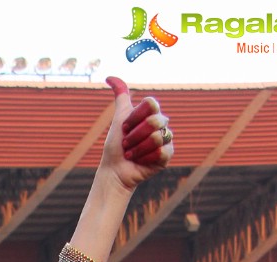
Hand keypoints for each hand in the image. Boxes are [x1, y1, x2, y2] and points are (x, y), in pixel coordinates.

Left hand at [100, 77, 173, 192]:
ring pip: (157, 138)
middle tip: (126, 144)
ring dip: (138, 149)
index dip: (135, 117)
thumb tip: (109, 76)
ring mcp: (166, 139)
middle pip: (154, 121)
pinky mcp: (167, 156)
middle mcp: (161, 124)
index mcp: (151, 113)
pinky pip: (161, 152)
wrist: (115, 170)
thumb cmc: (115, 146)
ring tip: (131, 154)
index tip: (124, 128)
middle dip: (134, 135)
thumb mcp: (118, 118)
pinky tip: (140, 162)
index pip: (151, 104)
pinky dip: (145, 159)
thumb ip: (120, 96)